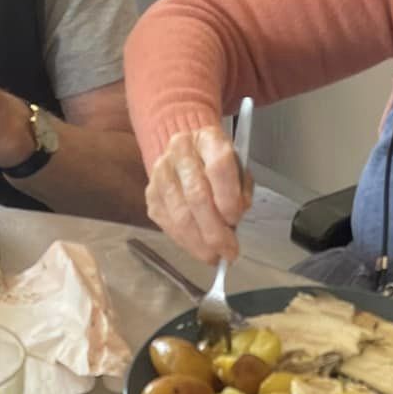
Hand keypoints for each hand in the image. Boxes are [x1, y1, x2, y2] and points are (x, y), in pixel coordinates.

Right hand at [146, 127, 253, 262]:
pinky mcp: (151, 193)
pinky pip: (168, 223)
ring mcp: (162, 172)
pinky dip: (185, 241)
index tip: (236, 220)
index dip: (228, 197)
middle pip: (197, 195)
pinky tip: (198, 248)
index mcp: (208, 138)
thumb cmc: (218, 166)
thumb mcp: (239, 170)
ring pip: (180, 214)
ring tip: (214, 255)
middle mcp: (181, 151)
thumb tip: (233, 221)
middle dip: (215, 230)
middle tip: (228, 251)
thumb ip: (241, 191)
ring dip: (199, 242)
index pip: (218, 166)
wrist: (188, 154)